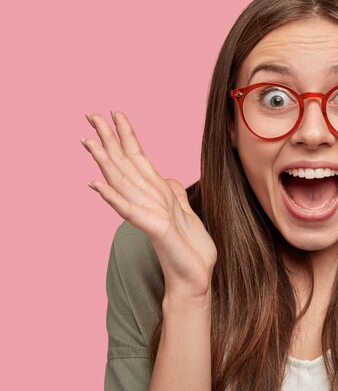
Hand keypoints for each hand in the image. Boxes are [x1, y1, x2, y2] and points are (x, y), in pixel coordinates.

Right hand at [81, 111, 216, 300]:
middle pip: (124, 165)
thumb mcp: (187, 214)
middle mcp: (148, 201)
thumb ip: (175, 195)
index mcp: (158, 194)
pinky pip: (129, 210)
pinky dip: (113, 197)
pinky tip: (96, 184)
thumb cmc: (191, 249)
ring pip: (122, 182)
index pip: (138, 159)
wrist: (196, 277)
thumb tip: (169, 179)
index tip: (116, 113)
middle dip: (110, 139)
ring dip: (104, 161)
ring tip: (89, 141)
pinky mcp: (153, 228)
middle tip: (91, 115)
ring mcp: (148, 214)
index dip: (128, 136)